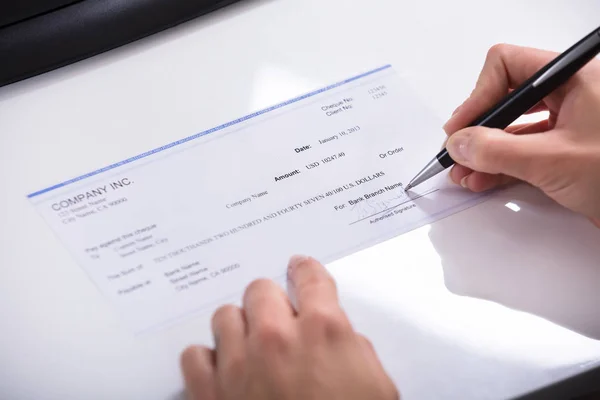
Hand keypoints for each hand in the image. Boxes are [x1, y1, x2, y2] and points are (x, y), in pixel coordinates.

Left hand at [180, 255, 398, 399]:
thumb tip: (334, 334)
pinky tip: (222, 371)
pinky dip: (206, 360)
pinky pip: (194, 355)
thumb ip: (353, 347)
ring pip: (224, 316)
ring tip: (249, 347)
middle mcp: (277, 337)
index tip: (298, 269)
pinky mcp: (210, 393)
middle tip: (277, 318)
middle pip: (259, 290)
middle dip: (270, 301)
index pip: (309, 276)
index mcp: (324, 329)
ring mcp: (239, 363)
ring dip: (238, 328)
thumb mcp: (376, 385)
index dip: (304, 271)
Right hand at [443, 44, 599, 225]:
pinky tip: (483, 179)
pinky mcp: (566, 149)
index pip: (508, 67)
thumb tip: (460, 143)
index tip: (461, 127)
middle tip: (457, 149)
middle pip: (506, 97)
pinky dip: (500, 164)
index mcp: (575, 78)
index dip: (479, 95)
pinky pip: (523, 148)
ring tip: (464, 172)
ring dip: (484, 150)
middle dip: (477, 127)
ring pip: (513, 126)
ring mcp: (568, 123)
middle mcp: (571, 94)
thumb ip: (498, 150)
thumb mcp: (554, 160)